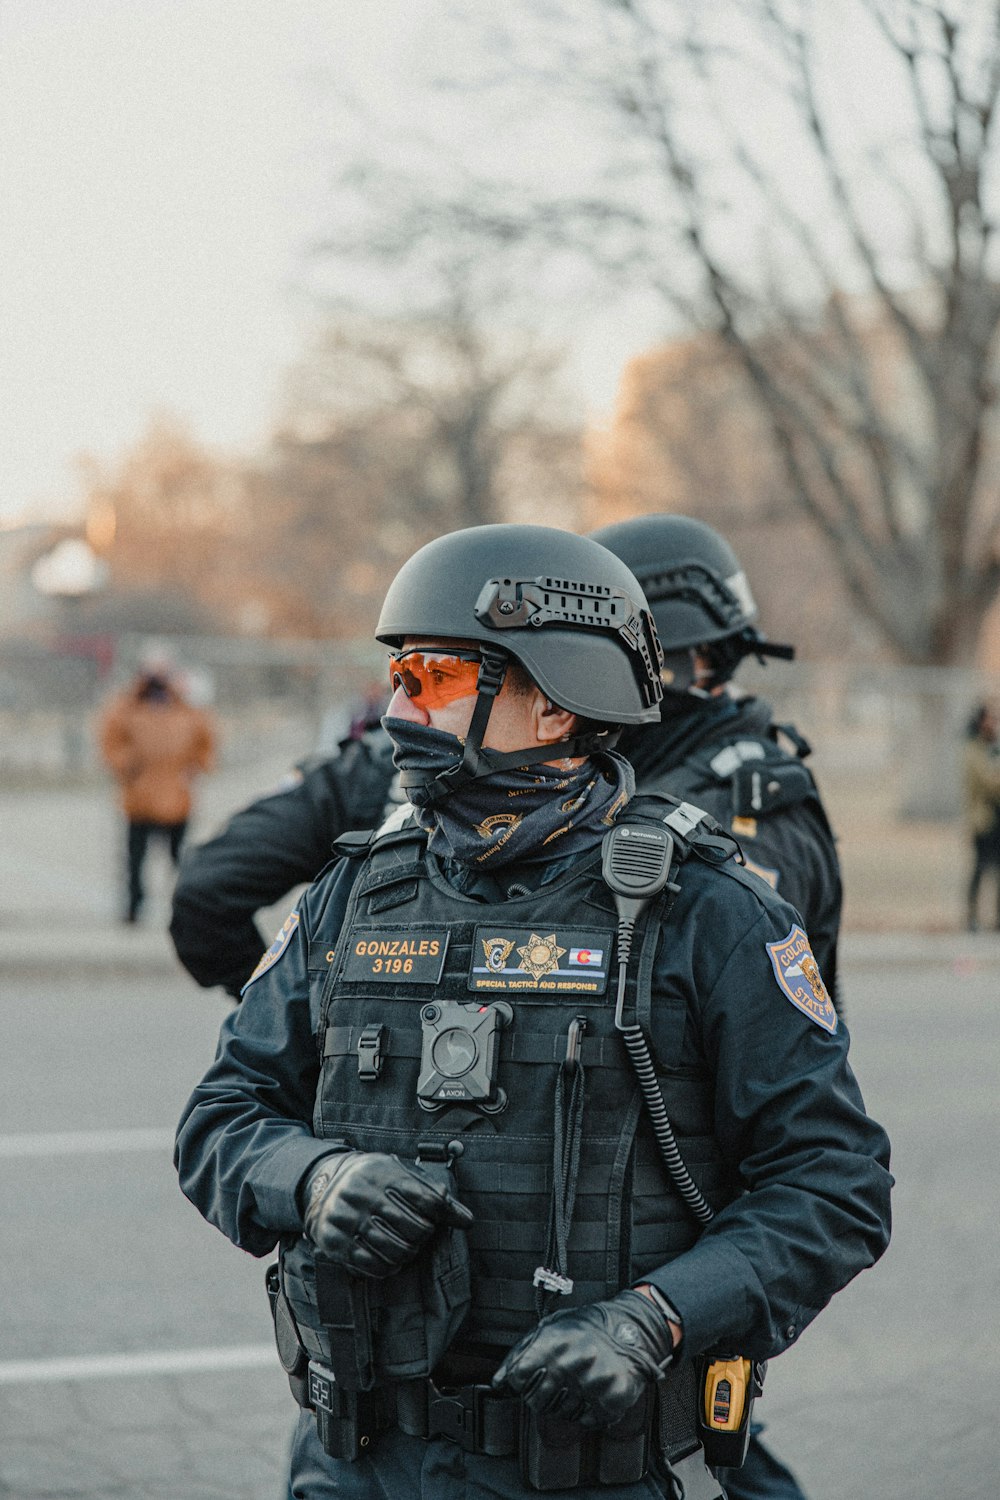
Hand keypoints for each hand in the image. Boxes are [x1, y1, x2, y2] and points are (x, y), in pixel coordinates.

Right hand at [302, 1151, 472, 1278]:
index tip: (443, 1219)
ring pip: (396, 1251)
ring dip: (409, 1253)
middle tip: (420, 1234)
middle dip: (424, 1235)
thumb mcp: (398, 1173)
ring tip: (407, 1246)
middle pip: (415, 1229)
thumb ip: (432, 1193)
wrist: (321, 1183)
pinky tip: (391, 1259)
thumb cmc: (371, 1179)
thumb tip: (467, 1220)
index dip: (442, 1213)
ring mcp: (348, 1219)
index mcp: (382, 1173)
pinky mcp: (337, 1242)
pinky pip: (373, 1266)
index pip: (427, 1199)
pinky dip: (389, 1267)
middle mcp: (363, 1194)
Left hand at [492, 1289, 673, 1427]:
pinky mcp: (612, 1399)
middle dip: (543, 1395)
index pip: (518, 1378)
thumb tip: (497, 1382)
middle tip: (558, 1381)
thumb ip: (520, 1353)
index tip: (530, 1378)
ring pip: (562, 1415)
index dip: (521, 1381)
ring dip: (567, 1404)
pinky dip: (588, 1412)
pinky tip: (593, 1392)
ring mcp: (593, 1383)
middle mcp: (572, 1364)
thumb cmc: (586, 1327)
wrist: (632, 1329)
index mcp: (553, 1343)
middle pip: (537, 1402)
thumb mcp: (550, 1328)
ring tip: (579, 1382)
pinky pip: (587, 1421)